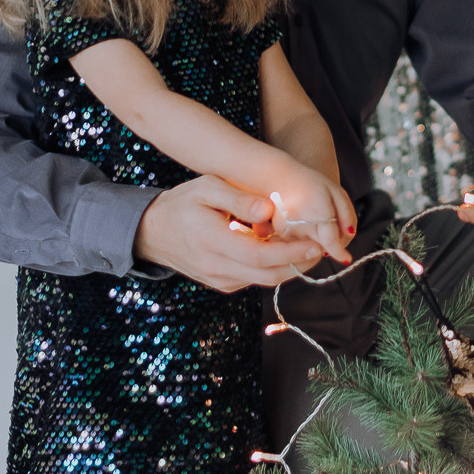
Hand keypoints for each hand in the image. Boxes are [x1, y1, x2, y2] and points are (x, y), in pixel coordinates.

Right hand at [133, 176, 323, 292]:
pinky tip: (283, 252)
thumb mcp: (207, 188)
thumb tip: (269, 211)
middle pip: (267, 275)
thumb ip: (238, 199)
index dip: (291, 254)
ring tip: (308, 248)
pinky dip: (272, 269)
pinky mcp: (222, 284)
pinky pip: (253, 280)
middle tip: (321, 249)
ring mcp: (218, 280)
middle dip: (298, 265)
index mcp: (212, 241)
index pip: (260, 256)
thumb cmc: (183, 203)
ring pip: (262, 280)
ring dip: (288, 268)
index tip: (316, 244)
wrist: (152, 232)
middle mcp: (215, 267)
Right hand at [269, 168, 357, 264]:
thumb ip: (347, 215)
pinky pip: (297, 247)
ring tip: (314, 221)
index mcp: (316, 210)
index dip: (339, 252)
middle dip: (332, 244)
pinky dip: (305, 242)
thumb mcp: (337, 193)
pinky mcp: (277, 234)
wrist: (279, 177)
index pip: (330, 240)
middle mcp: (300, 222)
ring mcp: (286, 230)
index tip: (346, 259)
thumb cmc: (312, 185)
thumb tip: (349, 235)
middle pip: (322, 247)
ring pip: (310, 250)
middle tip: (331, 226)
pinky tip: (304, 226)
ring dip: (318, 243)